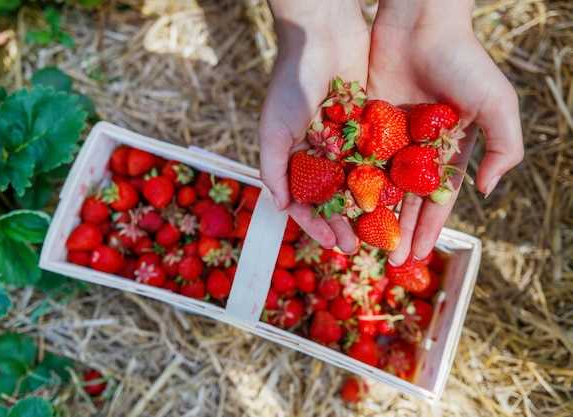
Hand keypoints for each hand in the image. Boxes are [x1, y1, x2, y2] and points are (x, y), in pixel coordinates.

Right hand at [260, 0, 367, 252]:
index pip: (305, 201)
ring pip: (358, 184)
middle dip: (344, 223)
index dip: (317, 225)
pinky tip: (397, 200)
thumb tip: (280, 208)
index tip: (332, 243)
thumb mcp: (274, 129)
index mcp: (296, 157)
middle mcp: (321, 154)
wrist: (323, 36)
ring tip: (380, 232)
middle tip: (357, 246)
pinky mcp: (369, 127)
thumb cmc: (291, 82)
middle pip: (333, 198)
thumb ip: (273, 168)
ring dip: (367, 210)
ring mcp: (346, 142)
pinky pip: (378, 159)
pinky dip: (385, 180)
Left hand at [368, 0, 523, 264]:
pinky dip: (351, 184)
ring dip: (373, 214)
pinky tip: (344, 209)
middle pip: (405, 199)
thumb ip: (503, 148)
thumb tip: (486, 191)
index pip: (437, 198)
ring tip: (365, 244)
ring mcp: (388, 138)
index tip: (421, 254)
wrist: (420, 23)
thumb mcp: (497, 105)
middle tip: (391, 261)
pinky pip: (355, 160)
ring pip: (378, 185)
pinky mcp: (363, 124)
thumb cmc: (464, 61)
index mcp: (448, 149)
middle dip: (399, 229)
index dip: (430, 227)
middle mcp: (417, 149)